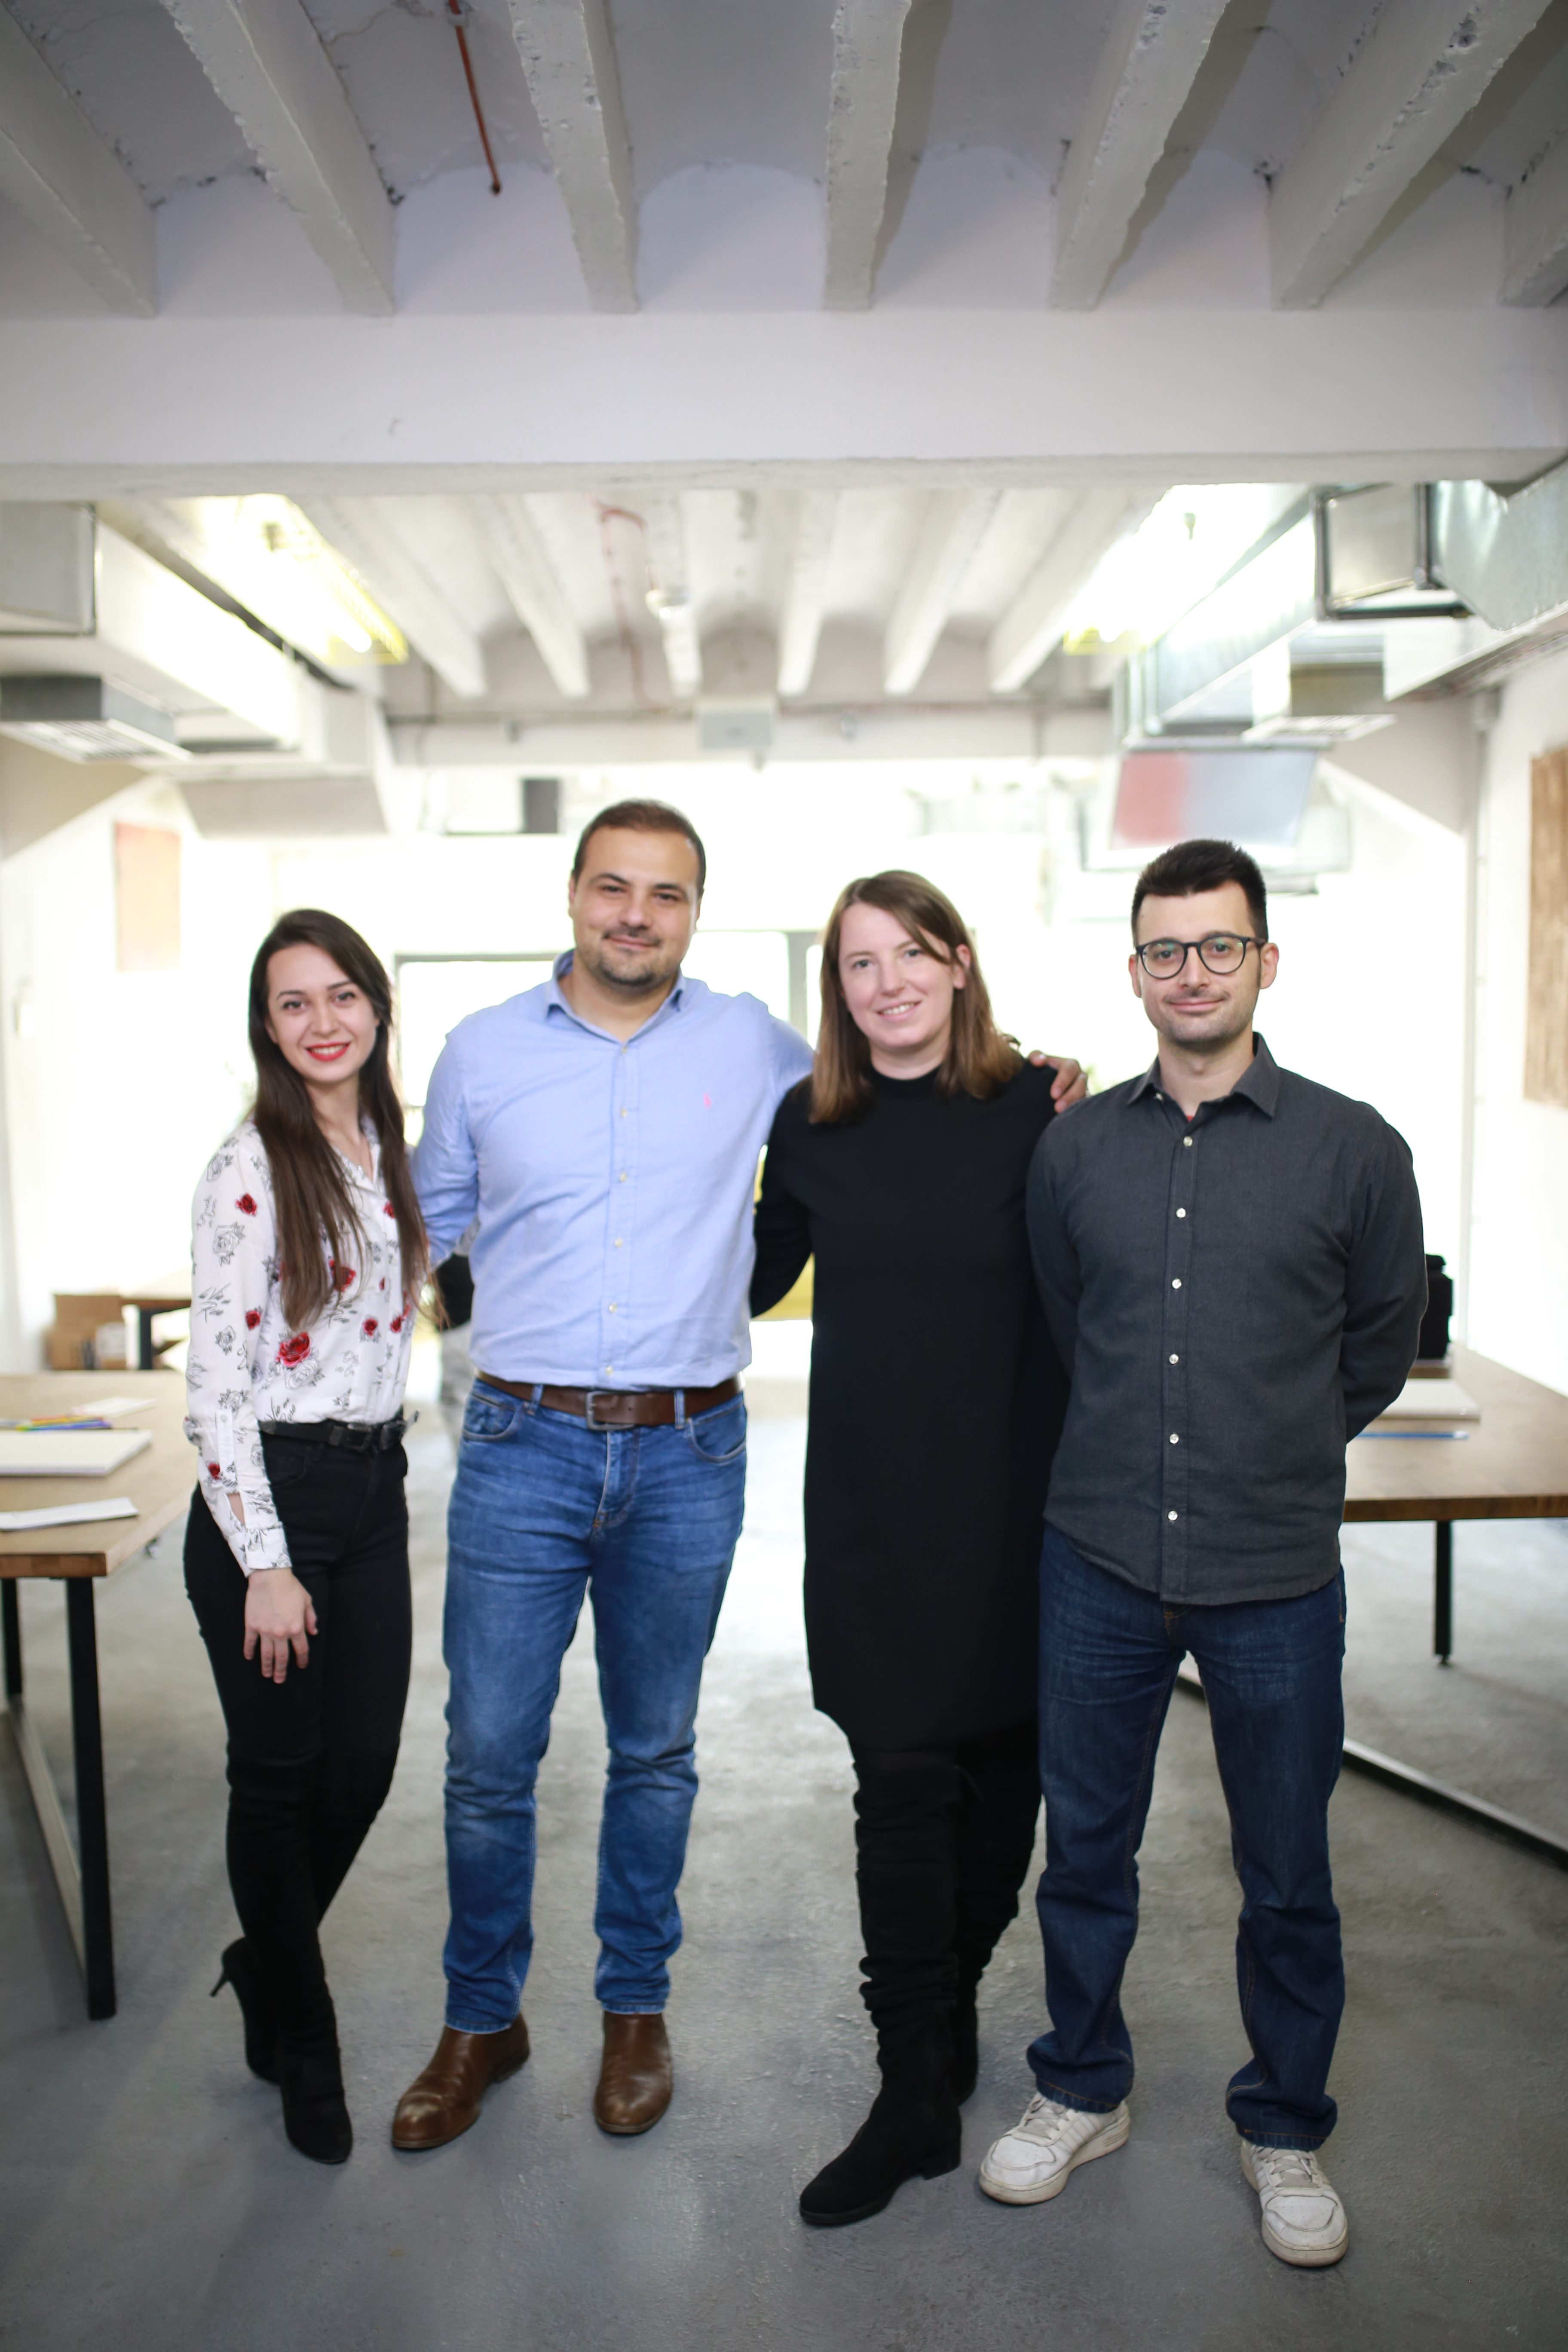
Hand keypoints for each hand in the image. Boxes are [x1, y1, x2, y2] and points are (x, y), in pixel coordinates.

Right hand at [243, 1566, 316, 1683]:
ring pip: (266, 1654)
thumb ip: (310, 1619)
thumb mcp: (307, 1601)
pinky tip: (249, 1658)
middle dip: (282, 1671)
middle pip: (282, 1658)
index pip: (301, 1650)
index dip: (302, 1660)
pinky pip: (249, 1643)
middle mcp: (281, 1633)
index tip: (301, 1666)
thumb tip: (314, 1633)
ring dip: (267, 1667)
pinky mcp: (252, 1626)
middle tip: (280, 1679)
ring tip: (266, 1674)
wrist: (270, 1577)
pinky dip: (249, 1652)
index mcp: (297, 1628)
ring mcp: (265, 1631)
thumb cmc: (290, 1587)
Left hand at [1028, 1051, 1087, 1109]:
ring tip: (1061, 1114)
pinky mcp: (1083, 1102)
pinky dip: (1077, 1113)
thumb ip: (1035, 1057)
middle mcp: (1079, 1077)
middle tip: (1057, 1108)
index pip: (1069, 1070)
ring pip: (1084, 1097)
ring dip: (1073, 1106)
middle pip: (1080, 1085)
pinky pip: (1084, 1108)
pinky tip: (1067, 1119)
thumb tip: (1039, 1061)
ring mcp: (1083, 1090)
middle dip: (1070, 1097)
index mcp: (1070, 1065)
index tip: (1053, 1094)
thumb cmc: (1039, 1069)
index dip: (1063, 1082)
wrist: (1041, 1083)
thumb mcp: (1035, 1060)